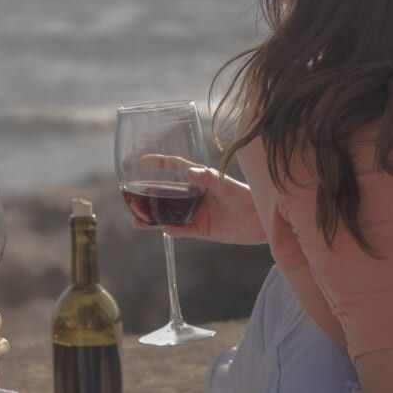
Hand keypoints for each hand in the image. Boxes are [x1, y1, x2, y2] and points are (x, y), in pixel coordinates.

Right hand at [133, 154, 265, 245]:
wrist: (262, 221)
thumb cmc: (247, 196)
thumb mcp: (225, 184)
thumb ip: (206, 178)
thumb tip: (188, 171)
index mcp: (200, 179)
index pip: (176, 168)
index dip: (160, 163)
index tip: (143, 161)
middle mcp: (195, 195)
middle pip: (166, 195)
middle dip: (148, 196)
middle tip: (130, 198)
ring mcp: (197, 213)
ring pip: (169, 215)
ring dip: (153, 218)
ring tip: (136, 221)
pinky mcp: (201, 229)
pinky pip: (182, 230)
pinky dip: (172, 230)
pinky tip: (163, 229)